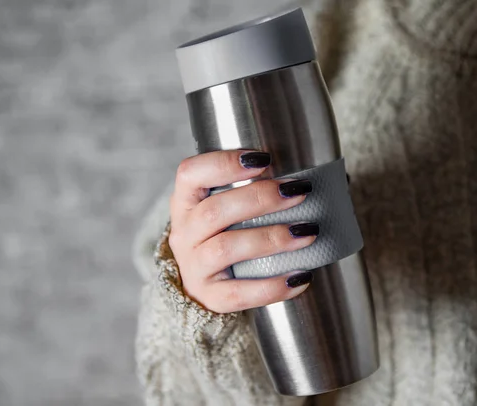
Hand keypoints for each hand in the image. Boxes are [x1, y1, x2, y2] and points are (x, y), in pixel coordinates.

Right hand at [169, 150, 317, 313]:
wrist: (200, 286)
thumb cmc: (221, 235)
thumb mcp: (220, 209)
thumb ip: (249, 190)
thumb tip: (310, 177)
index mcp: (185, 203)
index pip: (190, 174)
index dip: (222, 163)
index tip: (263, 158)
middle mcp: (184, 233)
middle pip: (214, 212)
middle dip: (260, 199)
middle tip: (298, 192)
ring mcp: (193, 267)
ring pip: (225, 249)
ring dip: (270, 238)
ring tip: (307, 232)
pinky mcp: (210, 297)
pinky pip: (239, 293)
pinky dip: (272, 286)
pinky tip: (300, 277)